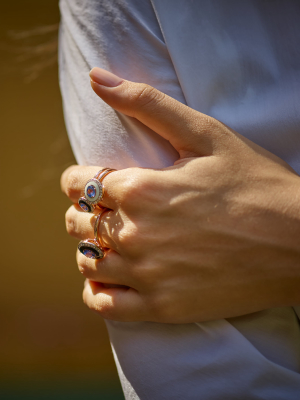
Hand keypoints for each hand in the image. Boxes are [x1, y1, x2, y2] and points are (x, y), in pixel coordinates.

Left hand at [61, 68, 299, 322]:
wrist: (299, 243)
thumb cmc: (255, 184)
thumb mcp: (204, 134)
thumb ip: (146, 103)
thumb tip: (97, 77)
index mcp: (139, 188)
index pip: (78, 183)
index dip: (79, 179)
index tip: (91, 181)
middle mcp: (134, 232)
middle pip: (78, 222)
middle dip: (85, 212)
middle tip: (107, 210)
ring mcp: (147, 274)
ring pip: (86, 262)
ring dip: (90, 249)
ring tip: (110, 242)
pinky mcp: (162, 306)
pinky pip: (105, 305)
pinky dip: (98, 292)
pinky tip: (111, 280)